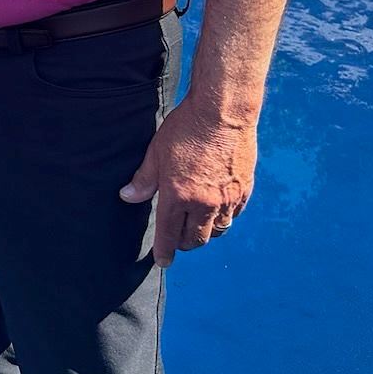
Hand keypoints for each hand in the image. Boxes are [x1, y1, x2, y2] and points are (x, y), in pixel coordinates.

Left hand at [119, 100, 255, 266]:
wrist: (222, 112)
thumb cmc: (185, 129)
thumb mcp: (156, 152)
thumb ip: (144, 179)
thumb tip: (128, 196)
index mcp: (178, 196)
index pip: (169, 234)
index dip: (164, 251)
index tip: (162, 261)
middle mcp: (204, 203)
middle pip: (196, 238)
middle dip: (185, 243)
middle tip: (178, 240)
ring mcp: (227, 199)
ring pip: (217, 231)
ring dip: (206, 232)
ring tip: (197, 226)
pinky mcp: (244, 190)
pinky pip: (234, 215)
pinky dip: (224, 218)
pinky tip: (217, 211)